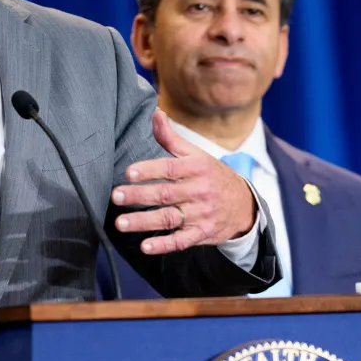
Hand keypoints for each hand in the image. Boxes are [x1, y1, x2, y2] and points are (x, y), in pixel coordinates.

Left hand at [110, 110, 257, 254]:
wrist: (244, 204)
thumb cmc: (212, 175)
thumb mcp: (196, 155)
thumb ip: (172, 138)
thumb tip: (156, 113)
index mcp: (197, 168)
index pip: (170, 168)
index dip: (149, 170)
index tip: (128, 173)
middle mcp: (200, 191)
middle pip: (165, 194)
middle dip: (139, 196)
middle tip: (116, 196)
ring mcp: (201, 214)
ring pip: (169, 218)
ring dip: (144, 222)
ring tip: (121, 224)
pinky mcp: (202, 233)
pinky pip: (182, 241)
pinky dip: (164, 245)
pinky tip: (146, 246)